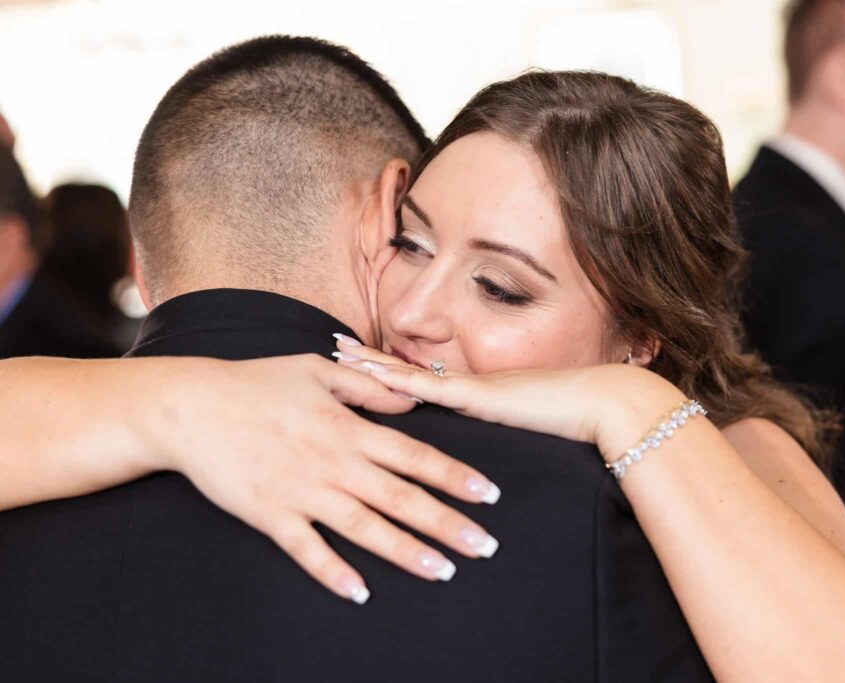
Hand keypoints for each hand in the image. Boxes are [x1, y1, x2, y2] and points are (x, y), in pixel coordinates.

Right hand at [138, 353, 502, 603]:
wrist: (192, 407)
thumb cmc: (256, 382)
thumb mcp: (317, 370)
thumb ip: (368, 388)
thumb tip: (411, 402)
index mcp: (349, 428)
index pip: (414, 456)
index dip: (454, 476)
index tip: (489, 495)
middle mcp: (334, 463)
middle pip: (401, 498)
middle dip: (446, 523)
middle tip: (485, 546)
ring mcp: (303, 491)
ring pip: (364, 527)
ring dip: (405, 551)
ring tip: (442, 571)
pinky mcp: (270, 514)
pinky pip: (306, 549)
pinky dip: (333, 572)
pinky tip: (360, 593)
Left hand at [334, 342, 685, 462]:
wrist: (599, 403)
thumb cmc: (568, 417)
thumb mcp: (519, 426)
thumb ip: (493, 430)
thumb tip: (467, 452)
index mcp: (469, 391)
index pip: (416, 376)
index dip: (381, 366)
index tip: (349, 355)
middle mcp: (464, 384)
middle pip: (403, 370)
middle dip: (364, 361)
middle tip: (329, 347)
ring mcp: (469, 388)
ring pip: (410, 374)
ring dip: (372, 366)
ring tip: (338, 355)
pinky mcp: (481, 398)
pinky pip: (434, 389)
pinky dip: (403, 383)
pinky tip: (375, 377)